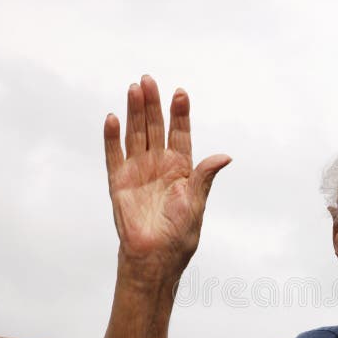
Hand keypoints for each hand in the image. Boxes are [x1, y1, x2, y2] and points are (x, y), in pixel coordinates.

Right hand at [104, 75, 230, 281]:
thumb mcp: (197, 203)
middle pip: (155, 128)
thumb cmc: (180, 235)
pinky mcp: (118, 183)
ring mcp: (137, 172)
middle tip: (149, 80)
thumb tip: (225, 156)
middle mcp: (158, 166)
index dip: (180, 114)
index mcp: (181, 170)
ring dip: (134, 112)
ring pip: (135, 135)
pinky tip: (112, 118)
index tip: (181, 93)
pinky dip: (111, 138)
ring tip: (134, 89)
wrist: (155, 257)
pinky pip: (113, 155)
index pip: (180, 135)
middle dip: (153, 104)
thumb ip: (205, 176)